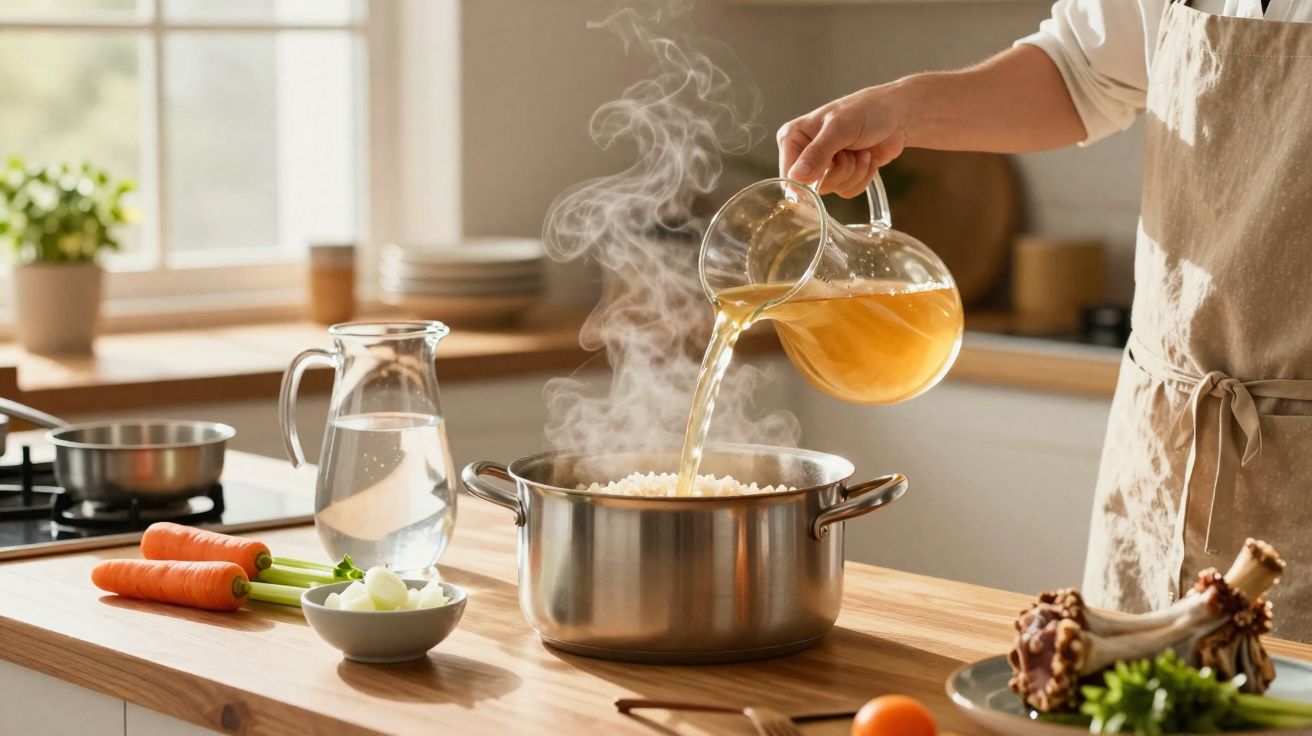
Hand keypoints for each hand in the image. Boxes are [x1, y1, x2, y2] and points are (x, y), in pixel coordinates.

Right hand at [776, 85, 907, 197]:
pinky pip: (847, 191)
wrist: (898, 115)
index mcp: (793, 138)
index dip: (809, 179)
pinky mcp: (842, 176)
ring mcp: (824, 167)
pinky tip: (866, 157)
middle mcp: (805, 154)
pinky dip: (862, 177)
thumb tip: (796, 177)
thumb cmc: (867, 111)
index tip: (829, 166)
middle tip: (849, 150)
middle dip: (839, 171)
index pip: (789, 175)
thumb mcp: (840, 128)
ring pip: (833, 190)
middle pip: (813, 186)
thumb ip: (817, 153)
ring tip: (860, 150)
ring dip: (854, 172)